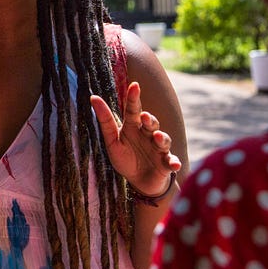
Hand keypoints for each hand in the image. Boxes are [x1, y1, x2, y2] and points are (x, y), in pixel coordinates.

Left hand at [93, 81, 180, 196]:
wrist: (139, 182)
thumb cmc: (125, 158)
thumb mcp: (112, 141)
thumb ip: (105, 121)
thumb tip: (93, 97)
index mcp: (134, 127)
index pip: (133, 110)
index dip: (134, 98)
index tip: (134, 85)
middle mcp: (148, 135)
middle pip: (151, 123)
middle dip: (149, 120)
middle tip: (145, 116)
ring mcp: (159, 149)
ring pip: (163, 140)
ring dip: (161, 138)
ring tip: (157, 137)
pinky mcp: (167, 164)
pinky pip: (172, 162)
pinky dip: (174, 163)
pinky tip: (174, 164)